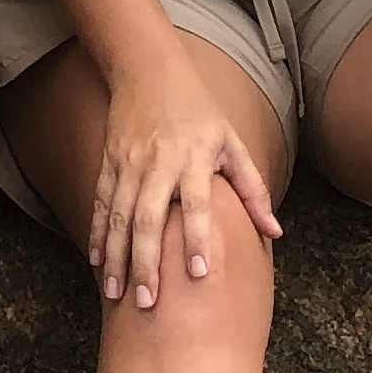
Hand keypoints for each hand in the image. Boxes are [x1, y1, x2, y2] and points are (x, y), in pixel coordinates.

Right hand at [90, 44, 279, 308]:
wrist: (148, 70)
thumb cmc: (199, 110)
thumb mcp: (231, 142)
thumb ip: (252, 189)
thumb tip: (274, 232)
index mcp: (194, 156)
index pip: (196, 203)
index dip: (198, 238)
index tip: (200, 275)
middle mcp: (158, 162)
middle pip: (148, 218)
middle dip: (146, 262)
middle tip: (147, 303)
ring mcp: (128, 163)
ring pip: (118, 216)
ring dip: (116, 256)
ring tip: (117, 293)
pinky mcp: (108, 162)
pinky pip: (101, 204)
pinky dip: (98, 234)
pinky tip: (96, 263)